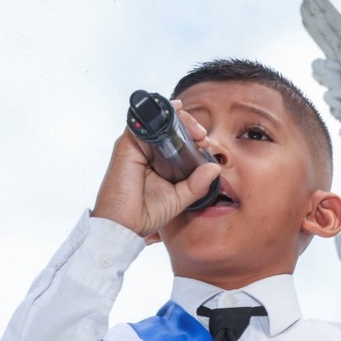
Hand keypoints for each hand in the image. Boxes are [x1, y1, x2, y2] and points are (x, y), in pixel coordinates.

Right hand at [91, 100, 220, 243]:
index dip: (192, 136)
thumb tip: (215, 168)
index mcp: (159, 163)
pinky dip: (159, 116)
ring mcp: (137, 147)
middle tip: (203, 137)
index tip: (206, 144)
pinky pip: (142, 123)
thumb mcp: (179, 198)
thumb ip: (197, 184)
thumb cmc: (145, 214)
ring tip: (197, 132)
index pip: (176, 140)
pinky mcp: (127, 145)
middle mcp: (147, 152)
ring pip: (158, 121)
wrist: (125, 225)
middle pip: (169, 127)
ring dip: (180, 119)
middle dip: (189, 125)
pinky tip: (176, 115)